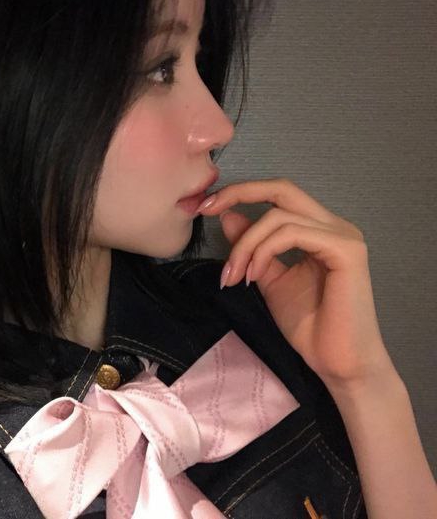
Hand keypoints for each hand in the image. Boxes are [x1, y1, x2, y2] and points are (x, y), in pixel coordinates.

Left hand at [196, 178, 395, 389]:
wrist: (338, 364)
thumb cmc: (310, 327)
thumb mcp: (268, 279)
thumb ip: (253, 248)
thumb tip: (228, 216)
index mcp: (319, 230)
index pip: (278, 195)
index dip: (241, 193)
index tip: (206, 207)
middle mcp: (334, 226)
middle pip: (282, 188)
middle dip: (238, 193)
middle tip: (206, 210)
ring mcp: (343, 236)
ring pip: (278, 217)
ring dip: (246, 244)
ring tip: (234, 275)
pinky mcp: (346, 251)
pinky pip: (292, 234)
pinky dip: (264, 251)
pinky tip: (254, 275)